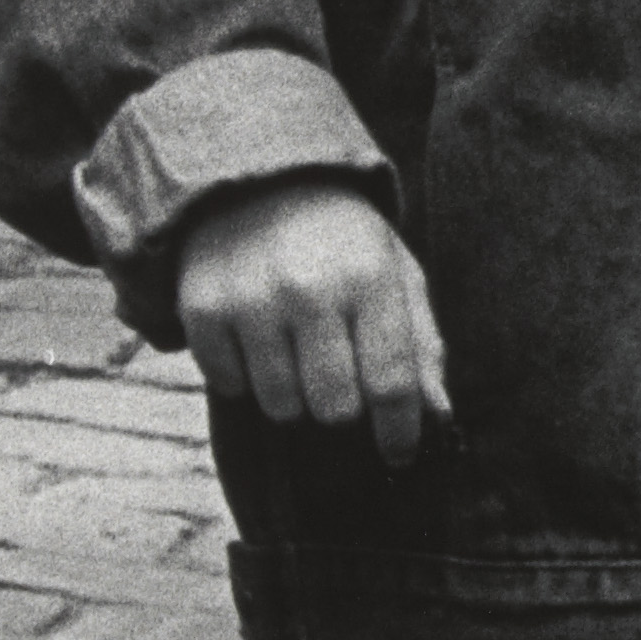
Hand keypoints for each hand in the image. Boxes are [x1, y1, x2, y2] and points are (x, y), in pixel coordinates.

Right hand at [171, 179, 450, 466]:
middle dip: (342, 405)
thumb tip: (438, 412)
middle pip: (334, 406)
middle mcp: (310, 291)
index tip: (400, 456)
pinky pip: (229, 385)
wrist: (260, 183)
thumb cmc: (343, 241)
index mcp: (371, 279)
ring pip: (280, 405)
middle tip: (338, 376)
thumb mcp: (395, 273)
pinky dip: (246, 375)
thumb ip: (420, 342)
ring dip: (293, 394)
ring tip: (298, 350)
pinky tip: (257, 337)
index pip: (390, 382)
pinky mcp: (202, 310)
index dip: (399, 431)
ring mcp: (251, 301)